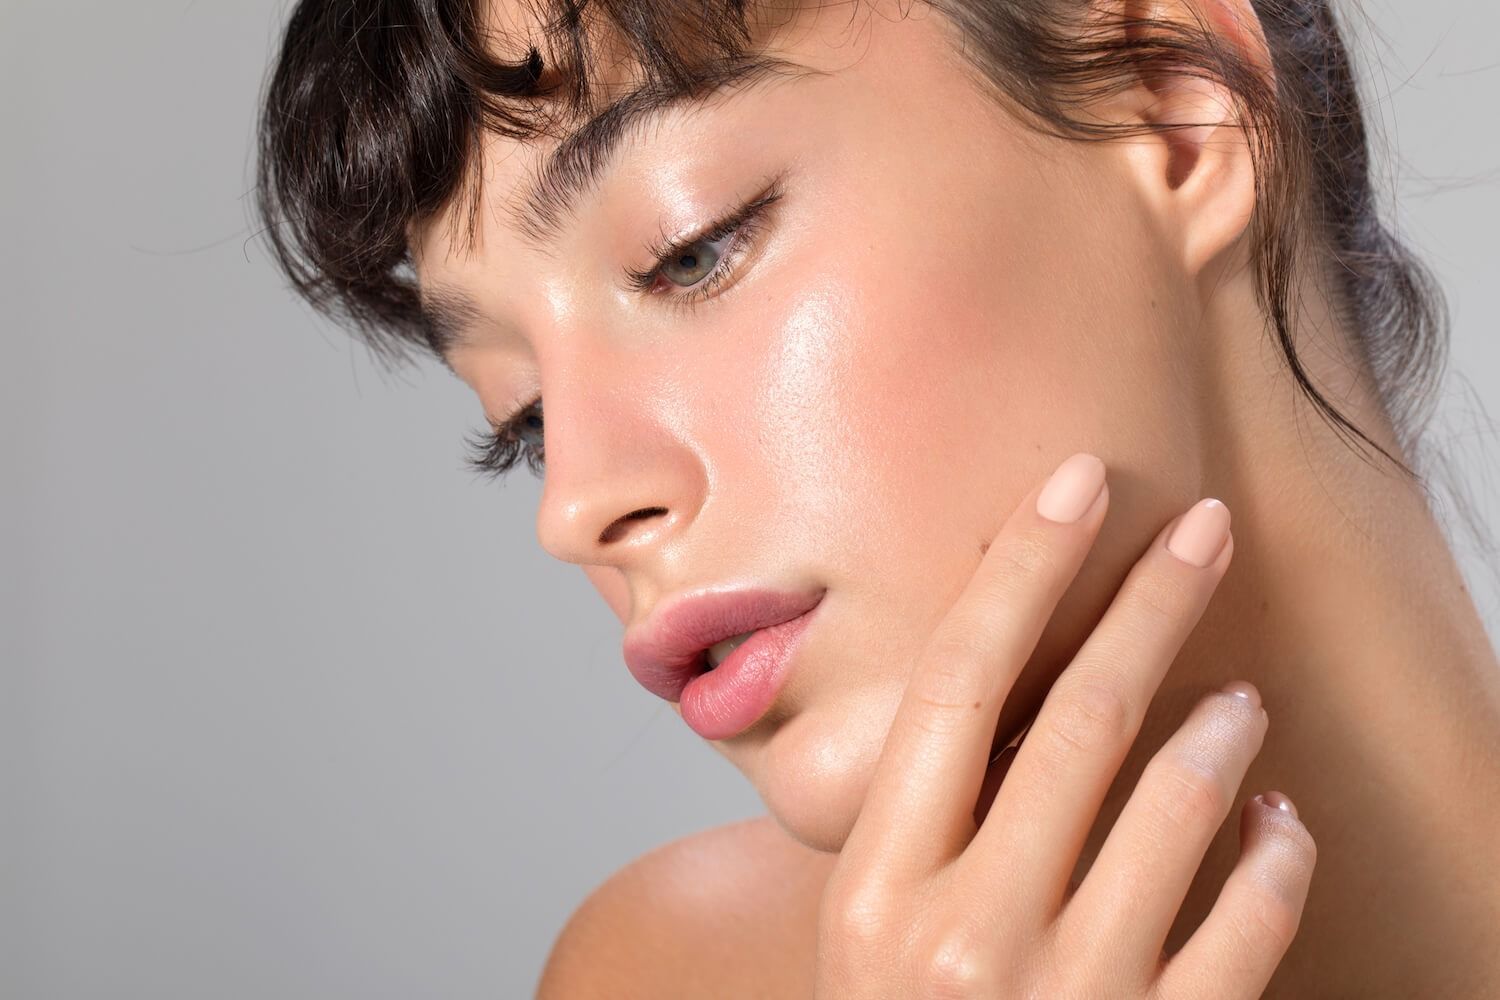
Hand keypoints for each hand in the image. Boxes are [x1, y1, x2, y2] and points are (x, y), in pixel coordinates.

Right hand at [813, 452, 1315, 997]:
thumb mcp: (868, 926)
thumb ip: (925, 817)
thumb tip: (1008, 684)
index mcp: (879, 884)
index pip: (959, 682)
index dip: (1023, 568)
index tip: (1079, 484)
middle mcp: (967, 933)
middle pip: (1083, 719)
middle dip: (1153, 603)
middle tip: (1206, 528)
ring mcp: (1068, 997)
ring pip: (1177, 810)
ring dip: (1224, 728)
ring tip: (1240, 692)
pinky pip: (1247, 929)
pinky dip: (1277, 858)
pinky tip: (1280, 821)